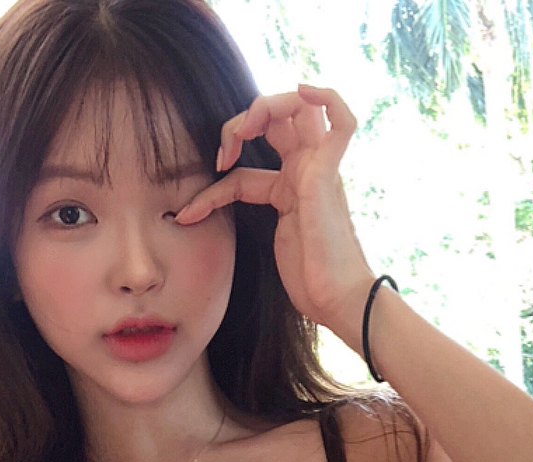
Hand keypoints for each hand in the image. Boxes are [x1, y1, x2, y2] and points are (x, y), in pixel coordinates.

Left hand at [175, 85, 374, 339]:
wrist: (336, 301)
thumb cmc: (309, 283)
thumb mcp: (270, 249)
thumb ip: (254, 229)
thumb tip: (206, 229)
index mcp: (293, 189)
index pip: (248, 167)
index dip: (215, 181)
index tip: (190, 210)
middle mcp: (307, 172)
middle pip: (276, 120)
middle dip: (239, 125)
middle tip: (221, 156)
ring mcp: (319, 170)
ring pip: (297, 109)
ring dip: (260, 109)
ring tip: (236, 137)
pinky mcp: (326, 175)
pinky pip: (342, 121)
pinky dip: (327, 97)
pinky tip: (303, 90)